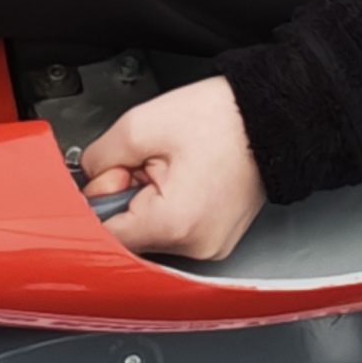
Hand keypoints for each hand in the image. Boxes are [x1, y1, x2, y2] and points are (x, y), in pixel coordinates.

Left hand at [84, 76, 267, 261]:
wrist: (272, 116)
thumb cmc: (224, 118)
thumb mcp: (141, 124)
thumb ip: (99, 157)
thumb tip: (89, 178)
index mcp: (174, 223)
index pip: (105, 235)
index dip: (98, 201)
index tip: (109, 176)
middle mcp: (196, 246)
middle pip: (129, 236)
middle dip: (126, 197)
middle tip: (145, 162)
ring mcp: (210, 246)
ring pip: (152, 233)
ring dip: (148, 202)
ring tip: (172, 169)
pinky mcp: (217, 239)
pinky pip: (176, 230)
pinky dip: (170, 206)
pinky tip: (185, 179)